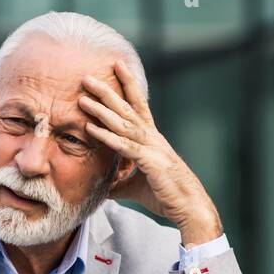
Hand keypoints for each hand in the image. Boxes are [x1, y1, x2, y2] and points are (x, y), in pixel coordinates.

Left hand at [78, 58, 222, 246]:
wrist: (189, 207)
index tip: (116, 66)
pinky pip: (124, 146)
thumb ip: (120, 182)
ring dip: (102, 109)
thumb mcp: (137, 187)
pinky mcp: (150, 162)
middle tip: (87, 77)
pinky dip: (107, 136)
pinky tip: (91, 128)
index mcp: (151, 138)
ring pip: (124, 123)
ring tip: (83, 98)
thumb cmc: (167, 195)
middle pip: (127, 108)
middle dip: (107, 91)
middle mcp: (152, 138)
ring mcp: (152, 148)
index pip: (137, 106)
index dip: (127, 85)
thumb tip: (104, 186)